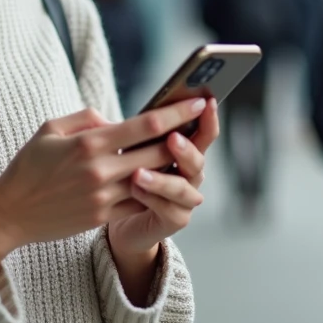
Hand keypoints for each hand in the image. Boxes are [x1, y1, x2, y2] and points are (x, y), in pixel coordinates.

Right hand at [0, 98, 208, 271]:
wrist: (9, 212)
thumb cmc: (28, 166)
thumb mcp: (50, 129)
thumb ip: (86, 118)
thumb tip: (114, 119)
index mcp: (89, 143)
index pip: (145, 125)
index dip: (176, 113)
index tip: (196, 103)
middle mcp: (101, 170)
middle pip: (158, 152)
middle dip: (184, 137)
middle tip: (201, 124)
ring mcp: (103, 197)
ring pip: (153, 179)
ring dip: (173, 166)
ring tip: (187, 151)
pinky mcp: (102, 217)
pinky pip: (139, 202)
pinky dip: (154, 190)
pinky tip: (163, 179)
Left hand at [107, 97, 219, 258]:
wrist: (115, 212)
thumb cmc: (121, 172)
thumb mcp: (125, 146)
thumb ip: (131, 131)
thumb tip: (122, 119)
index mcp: (183, 151)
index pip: (202, 133)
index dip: (207, 118)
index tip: (206, 102)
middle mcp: (189, 174)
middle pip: (198, 160)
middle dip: (186, 149)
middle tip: (172, 139)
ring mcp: (184, 199)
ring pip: (183, 188)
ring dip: (163, 180)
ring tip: (139, 173)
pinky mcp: (174, 220)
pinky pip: (169, 210)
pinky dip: (153, 199)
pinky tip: (135, 190)